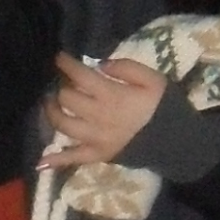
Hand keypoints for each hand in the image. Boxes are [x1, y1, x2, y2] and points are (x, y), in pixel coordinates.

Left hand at [41, 51, 166, 167]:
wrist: (177, 142)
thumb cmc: (165, 107)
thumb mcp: (153, 79)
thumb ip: (126, 68)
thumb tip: (99, 65)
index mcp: (112, 96)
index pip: (80, 76)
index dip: (66, 64)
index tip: (59, 57)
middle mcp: (98, 117)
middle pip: (67, 98)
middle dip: (60, 86)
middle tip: (60, 81)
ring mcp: (96, 138)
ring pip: (63, 125)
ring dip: (50, 112)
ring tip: (49, 103)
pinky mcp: (98, 155)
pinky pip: (74, 158)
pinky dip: (56, 160)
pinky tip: (41, 162)